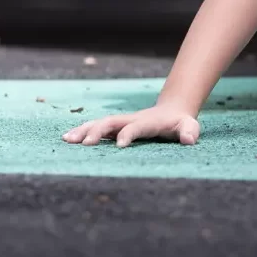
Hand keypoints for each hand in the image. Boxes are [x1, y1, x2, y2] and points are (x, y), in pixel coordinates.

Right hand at [62, 105, 200, 147]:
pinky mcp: (116, 126)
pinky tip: (67, 138)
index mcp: (148, 122)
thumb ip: (190, 132)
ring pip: (100, 123)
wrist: (172, 110)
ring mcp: (122, 122)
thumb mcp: (190, 126)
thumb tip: (189, 140)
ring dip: (84, 130)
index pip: (136, 127)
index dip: (128, 134)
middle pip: (111, 122)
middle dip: (97, 131)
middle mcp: (131, 119)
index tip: (119, 146)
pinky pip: (96, 128)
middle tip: (84, 144)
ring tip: (66, 140)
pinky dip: (82, 131)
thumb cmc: (181, 123)